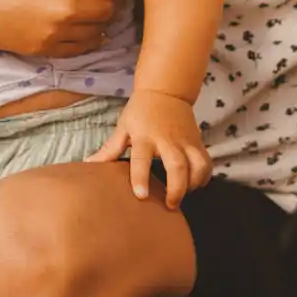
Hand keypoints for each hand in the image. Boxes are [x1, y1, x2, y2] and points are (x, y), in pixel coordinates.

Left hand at [87, 90, 212, 208]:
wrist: (166, 91)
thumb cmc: (141, 111)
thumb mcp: (123, 127)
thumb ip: (110, 148)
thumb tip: (89, 164)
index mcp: (144, 136)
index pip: (141, 158)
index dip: (140, 177)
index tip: (141, 195)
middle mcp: (167, 140)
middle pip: (177, 166)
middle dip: (176, 188)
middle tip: (170, 204)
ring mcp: (185, 141)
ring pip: (197, 165)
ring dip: (193, 183)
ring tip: (184, 194)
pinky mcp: (197, 142)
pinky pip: (207, 162)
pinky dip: (204, 177)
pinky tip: (196, 185)